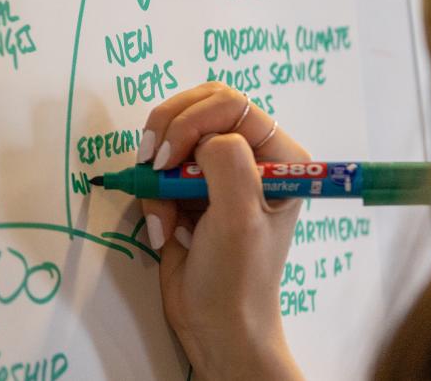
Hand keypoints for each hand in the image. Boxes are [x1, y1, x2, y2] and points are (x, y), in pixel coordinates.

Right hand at [138, 83, 307, 378]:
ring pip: (171, 138)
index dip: (194, 121)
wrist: (215, 325)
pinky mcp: (187, 191)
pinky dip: (151, 197)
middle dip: (168, 133)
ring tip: (164, 214)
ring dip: (157, 175)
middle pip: (198, 108)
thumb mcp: (239, 216)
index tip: (169, 160)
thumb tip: (199, 138)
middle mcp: (250, 158)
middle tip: (152, 164)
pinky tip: (164, 231)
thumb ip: (225, 161)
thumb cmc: (238, 276)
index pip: (230, 105)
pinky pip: (158, 172)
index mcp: (278, 156)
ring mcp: (216, 173)